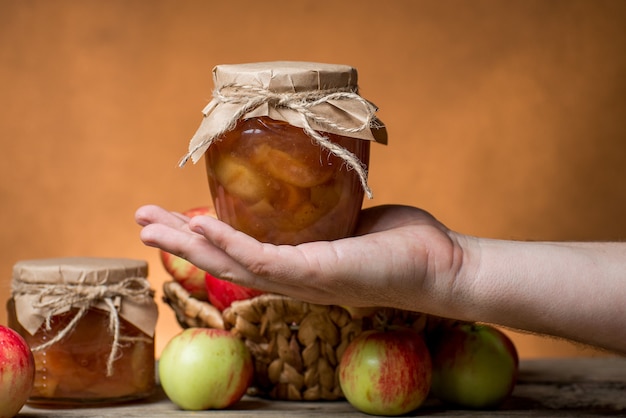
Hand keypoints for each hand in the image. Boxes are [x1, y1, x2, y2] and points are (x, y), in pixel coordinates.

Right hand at [135, 204, 467, 314]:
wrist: (442, 266)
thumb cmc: (402, 244)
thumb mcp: (352, 220)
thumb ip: (324, 213)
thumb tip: (308, 189)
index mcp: (298, 266)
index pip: (240, 254)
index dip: (204, 238)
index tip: (176, 217)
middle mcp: (292, 279)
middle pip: (223, 261)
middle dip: (179, 242)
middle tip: (141, 221)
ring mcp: (301, 281)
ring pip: (230, 263)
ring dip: (188, 244)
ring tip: (150, 224)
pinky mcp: (316, 276)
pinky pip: (262, 259)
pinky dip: (228, 242)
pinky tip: (201, 225)